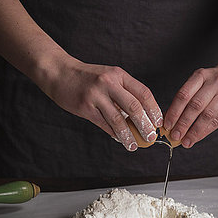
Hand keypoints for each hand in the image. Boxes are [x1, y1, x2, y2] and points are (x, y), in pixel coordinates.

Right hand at [44, 56, 162, 150]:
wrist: (59, 73)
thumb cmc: (87, 78)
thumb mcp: (109, 77)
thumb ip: (123, 92)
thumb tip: (141, 115)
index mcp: (119, 74)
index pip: (143, 93)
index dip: (154, 109)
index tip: (158, 122)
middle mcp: (109, 83)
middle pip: (134, 107)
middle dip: (145, 125)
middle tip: (151, 137)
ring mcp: (96, 95)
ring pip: (118, 120)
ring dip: (129, 135)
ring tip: (134, 145)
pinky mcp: (85, 107)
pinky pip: (104, 124)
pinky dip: (114, 134)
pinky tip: (120, 139)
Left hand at [164, 63, 217, 147]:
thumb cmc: (215, 80)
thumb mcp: (201, 81)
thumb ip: (187, 97)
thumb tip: (170, 117)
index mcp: (201, 75)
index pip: (184, 95)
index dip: (174, 112)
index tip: (167, 125)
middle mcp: (214, 83)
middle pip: (195, 106)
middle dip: (183, 123)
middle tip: (174, 136)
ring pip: (207, 115)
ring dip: (194, 131)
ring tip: (186, 141)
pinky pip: (217, 121)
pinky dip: (205, 131)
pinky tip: (196, 138)